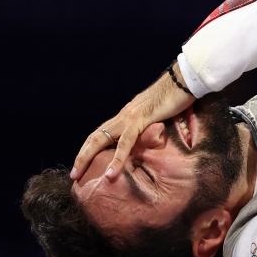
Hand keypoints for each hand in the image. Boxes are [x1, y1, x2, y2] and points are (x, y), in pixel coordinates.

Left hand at [70, 62, 195, 179]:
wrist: (184, 80)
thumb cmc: (175, 99)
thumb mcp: (159, 119)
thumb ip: (150, 130)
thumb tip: (149, 144)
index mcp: (126, 116)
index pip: (101, 135)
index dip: (89, 150)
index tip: (82, 166)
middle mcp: (123, 116)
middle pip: (94, 137)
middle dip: (81, 157)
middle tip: (73, 175)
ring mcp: (129, 116)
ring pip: (101, 139)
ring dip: (87, 158)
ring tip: (79, 175)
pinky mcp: (140, 118)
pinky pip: (125, 142)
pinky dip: (117, 158)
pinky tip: (111, 173)